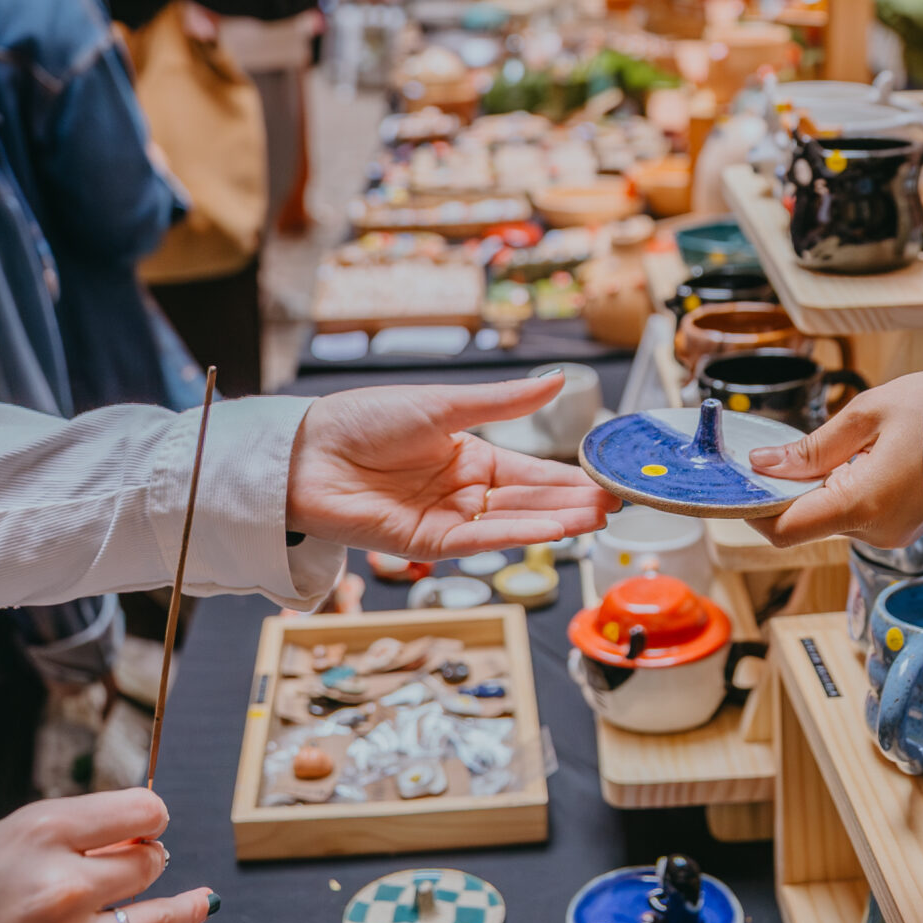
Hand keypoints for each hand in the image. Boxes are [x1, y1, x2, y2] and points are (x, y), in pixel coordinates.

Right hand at [0, 789, 216, 922]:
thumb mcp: (13, 835)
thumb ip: (76, 832)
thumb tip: (141, 831)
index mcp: (46, 832)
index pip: (141, 812)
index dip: (152, 816)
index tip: (152, 821)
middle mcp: (65, 886)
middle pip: (147, 864)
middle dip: (147, 861)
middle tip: (142, 862)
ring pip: (151, 919)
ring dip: (181, 910)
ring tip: (203, 903)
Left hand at [287, 376, 617, 556]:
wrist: (306, 452)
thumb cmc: (365, 419)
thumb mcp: (444, 405)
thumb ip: (503, 402)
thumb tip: (558, 379)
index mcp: (468, 457)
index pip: (530, 474)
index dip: (568, 479)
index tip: (607, 482)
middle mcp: (462, 492)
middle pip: (528, 503)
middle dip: (572, 505)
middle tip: (616, 506)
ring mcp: (446, 519)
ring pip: (510, 525)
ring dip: (553, 523)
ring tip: (596, 518)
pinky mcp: (424, 543)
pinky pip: (477, 542)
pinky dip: (514, 537)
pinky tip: (549, 531)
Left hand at [747, 371, 922, 546]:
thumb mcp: (868, 413)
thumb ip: (812, 446)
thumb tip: (764, 464)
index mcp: (861, 504)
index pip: (784, 529)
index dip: (753, 509)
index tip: (740, 479)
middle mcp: (873, 530)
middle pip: (803, 520)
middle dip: (784, 488)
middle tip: (780, 448)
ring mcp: (888, 532)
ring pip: (827, 515)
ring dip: (815, 485)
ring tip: (834, 444)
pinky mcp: (898, 526)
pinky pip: (853, 512)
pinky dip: (840, 487)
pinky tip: (855, 456)